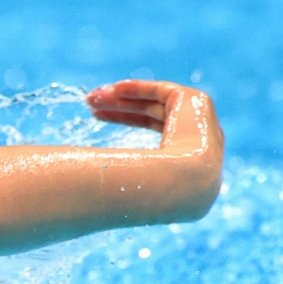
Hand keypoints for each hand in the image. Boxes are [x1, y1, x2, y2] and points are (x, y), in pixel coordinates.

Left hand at [85, 79, 222, 219]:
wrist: (181, 185)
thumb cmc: (148, 195)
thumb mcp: (123, 187)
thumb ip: (109, 177)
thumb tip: (81, 181)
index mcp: (188, 163)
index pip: (153, 132)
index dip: (124, 119)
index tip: (95, 115)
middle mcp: (200, 142)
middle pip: (153, 115)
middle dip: (120, 108)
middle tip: (91, 102)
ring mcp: (202, 123)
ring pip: (157, 103)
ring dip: (124, 98)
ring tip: (93, 97)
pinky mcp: (197, 103)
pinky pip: (165, 91)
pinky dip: (140, 88)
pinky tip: (115, 88)